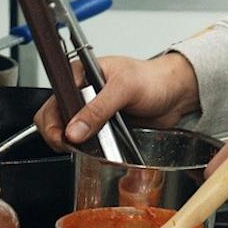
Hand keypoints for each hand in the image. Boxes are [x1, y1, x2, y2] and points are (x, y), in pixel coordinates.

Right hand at [33, 51, 200, 151]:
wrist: (175, 94)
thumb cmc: (152, 79)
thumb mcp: (124, 89)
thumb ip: (98, 109)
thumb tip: (74, 131)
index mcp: (79, 75)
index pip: (52, 100)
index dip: (52, 121)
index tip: (64, 137)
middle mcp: (81, 94)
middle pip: (54, 121)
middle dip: (63, 137)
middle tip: (77, 146)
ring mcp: (91, 113)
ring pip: (70, 136)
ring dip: (80, 147)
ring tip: (96, 148)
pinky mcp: (102, 130)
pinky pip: (88, 146)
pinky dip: (93, 152)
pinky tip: (106, 151)